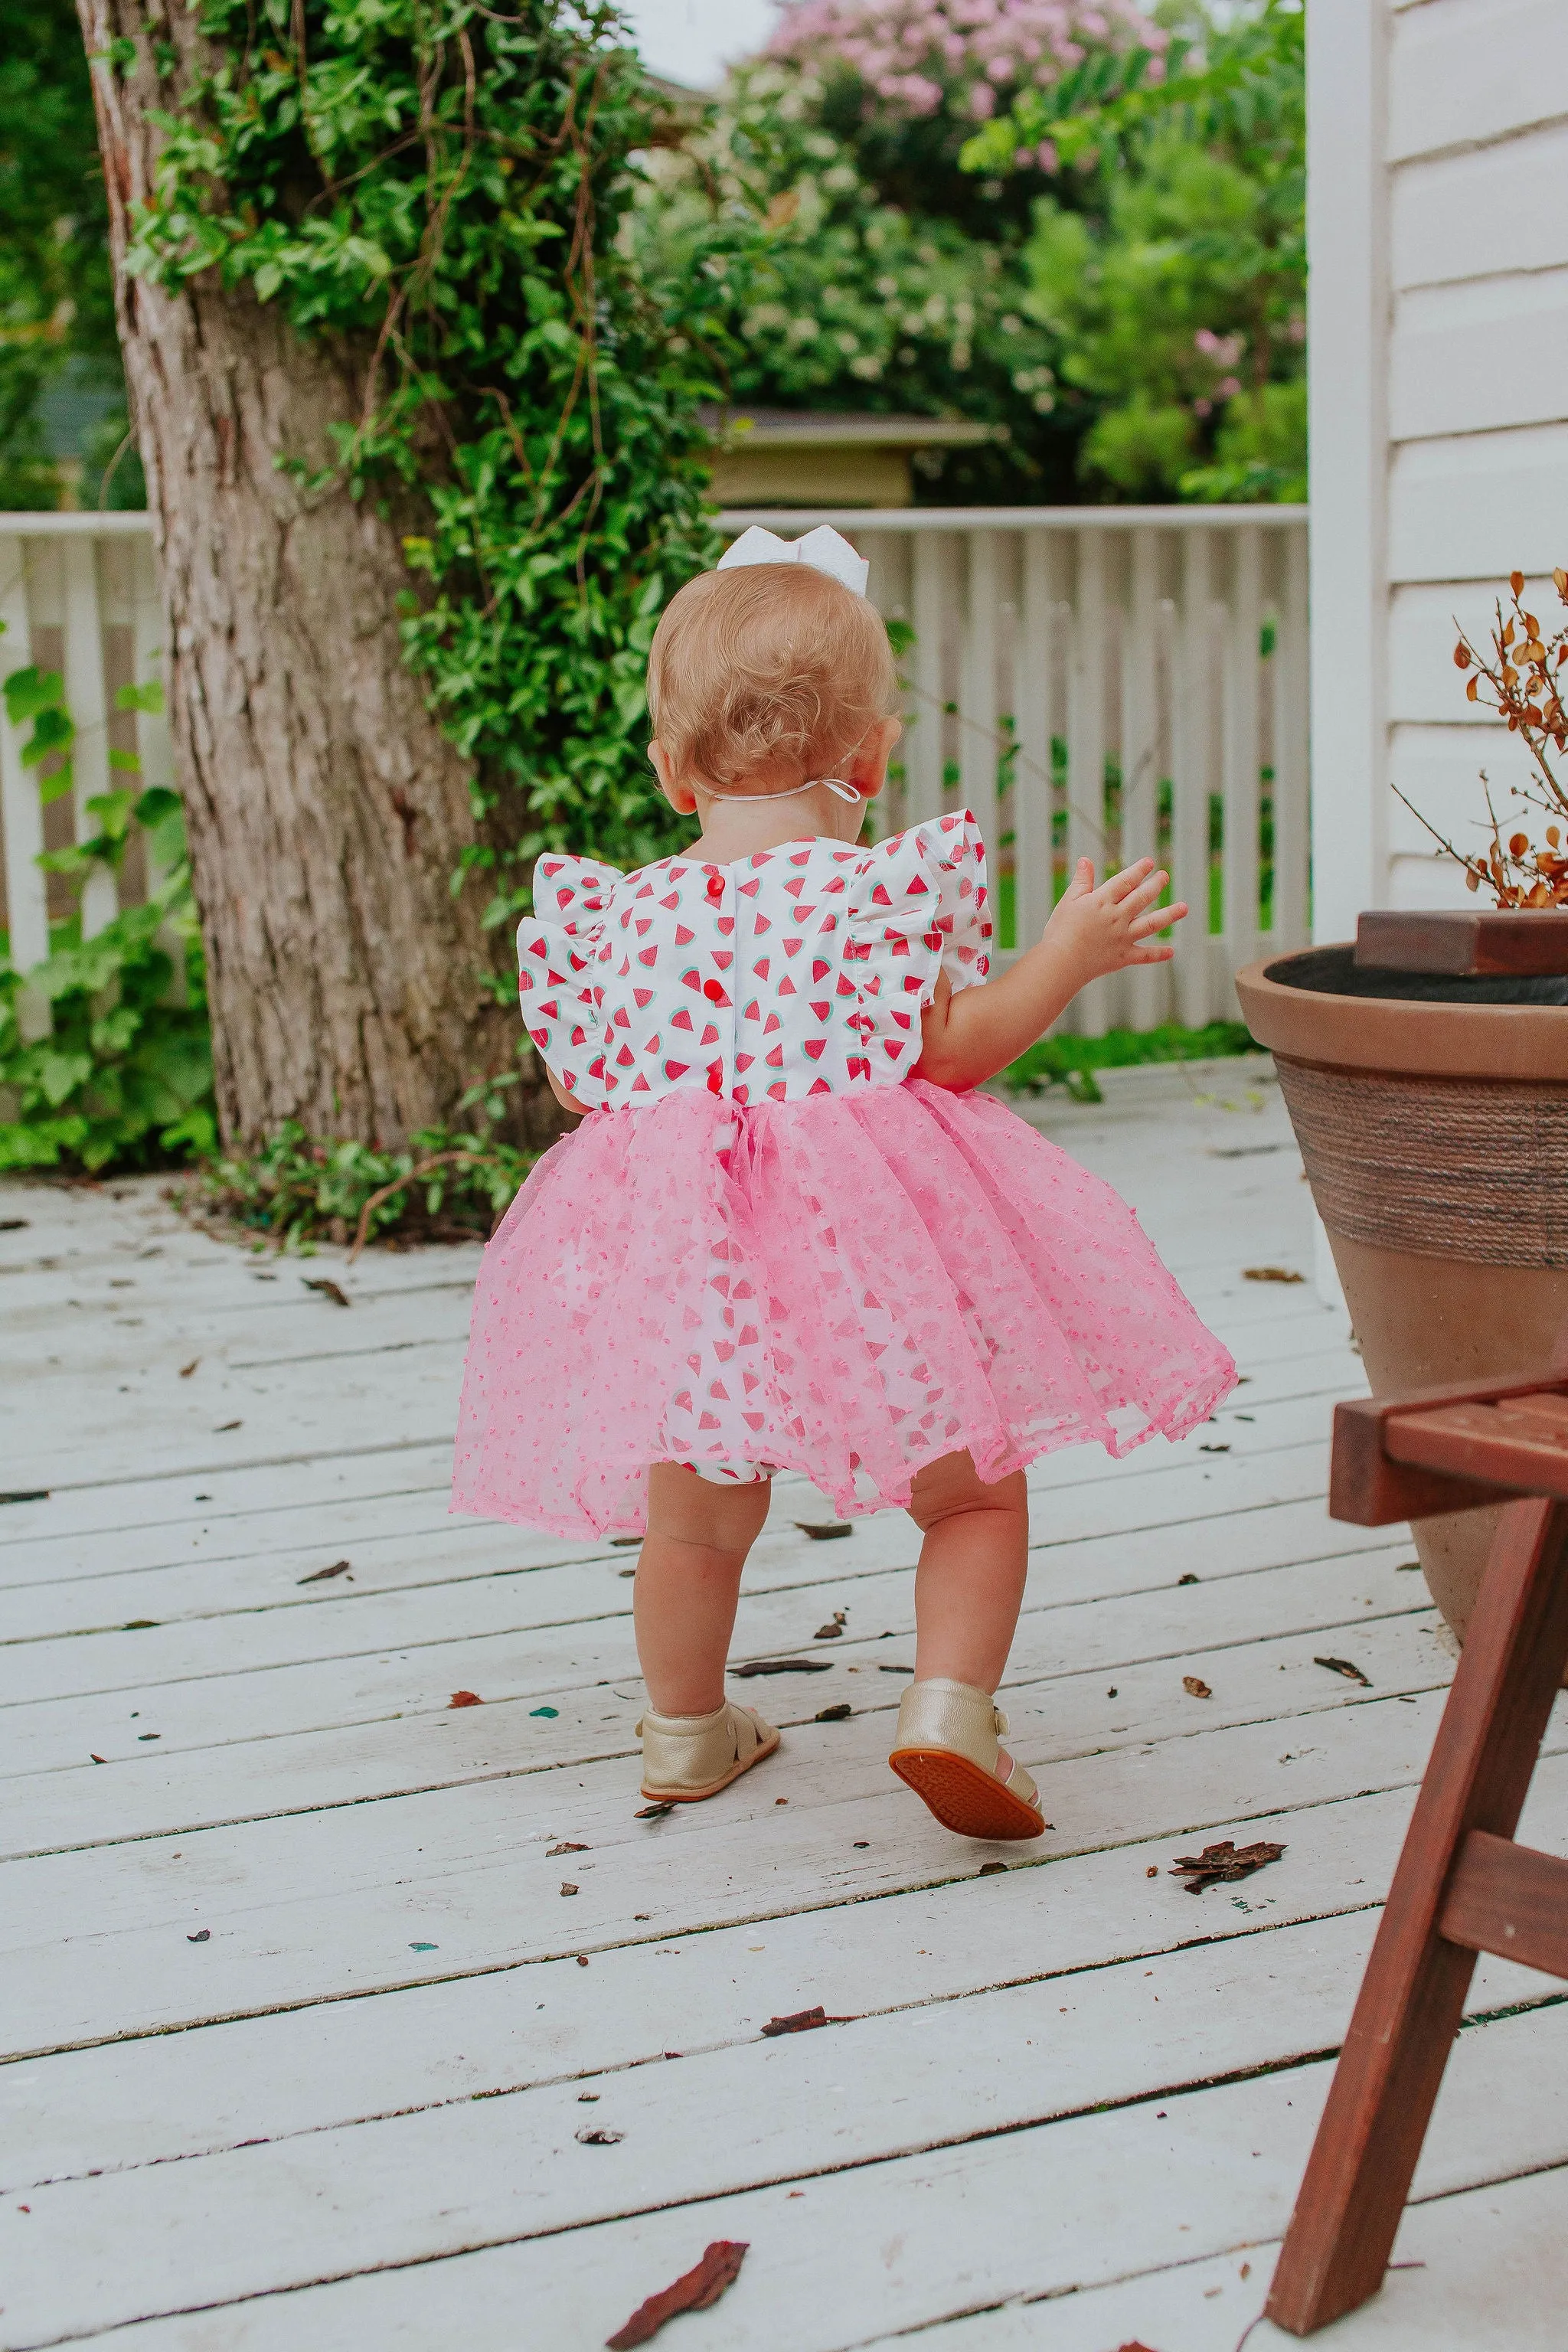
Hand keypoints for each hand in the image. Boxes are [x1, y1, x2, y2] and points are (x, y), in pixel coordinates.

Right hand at [1041, 857, 1186, 984]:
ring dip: (1169, 915)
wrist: (1060, 963)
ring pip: (1151, 924)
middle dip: (1155, 885)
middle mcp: (1116, 918)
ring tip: (1184, 907)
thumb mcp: (1068, 902)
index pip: (1124, 882)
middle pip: (1141, 898)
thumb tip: (1086, 860)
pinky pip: (1144, 955)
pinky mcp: (1123, 957)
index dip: (1138, 871)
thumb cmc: (1060, 931)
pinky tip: (1171, 951)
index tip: (1149, 863)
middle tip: (1165, 876)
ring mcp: (1122, 938)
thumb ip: (1081, 881)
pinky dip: (1158, 954)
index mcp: (1101, 902)